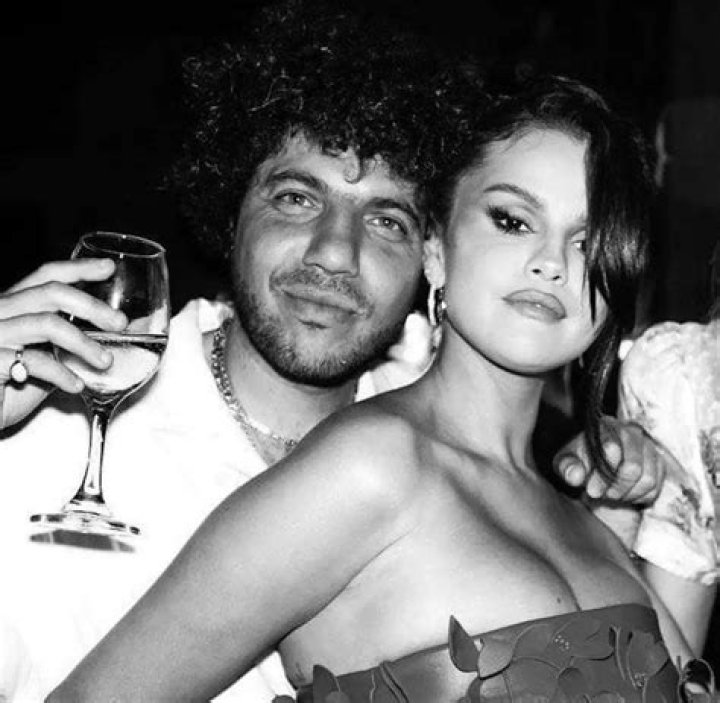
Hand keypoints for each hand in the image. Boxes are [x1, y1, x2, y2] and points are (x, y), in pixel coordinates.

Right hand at [0, 259, 126, 428]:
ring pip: (46, 323)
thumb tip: (127, 330)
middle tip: (120, 324)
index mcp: (14, 306)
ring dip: (83, 343)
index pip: (46, 276)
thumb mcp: (54, 360)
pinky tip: (77, 385)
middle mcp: (0, 313)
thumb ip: (78, 343)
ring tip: (106, 362)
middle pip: (51, 292)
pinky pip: (34, 361)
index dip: (79, 268)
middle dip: (92, 306)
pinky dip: (62, 373)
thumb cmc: (12, 390)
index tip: (109, 267)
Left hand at [552, 416, 666, 504]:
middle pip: (633, 467)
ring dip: (627, 494)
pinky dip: (638, 497)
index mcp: (606, 426)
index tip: (590, 490)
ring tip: (609, 495)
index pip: (611, 448)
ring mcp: (648, 448)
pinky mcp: (659, 465)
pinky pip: (655, 488)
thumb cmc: (580, 462)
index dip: (601, 476)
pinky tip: (623, 495)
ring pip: (647, 479)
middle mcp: (632, 432)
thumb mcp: (565, 463)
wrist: (595, 468)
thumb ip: (567, 467)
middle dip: (615, 487)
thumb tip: (575, 476)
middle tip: (599, 494)